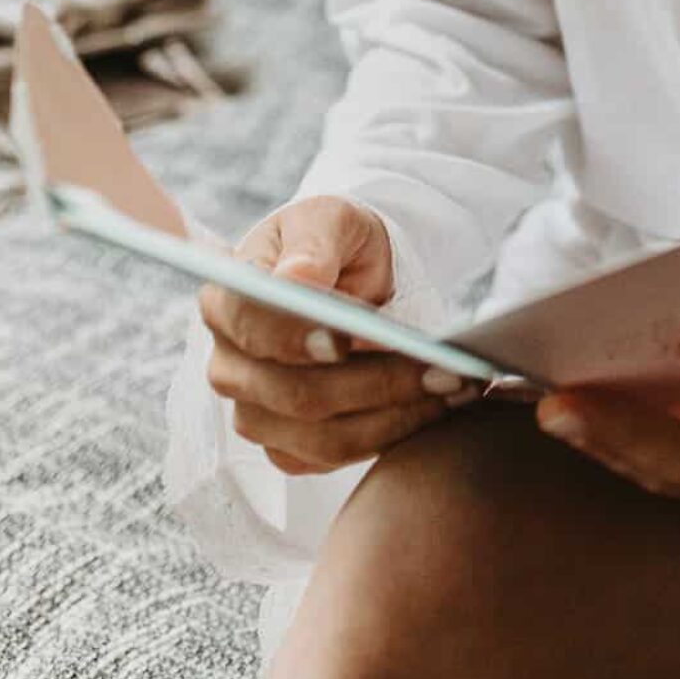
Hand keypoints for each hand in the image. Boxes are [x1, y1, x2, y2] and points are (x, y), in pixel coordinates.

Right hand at [198, 194, 482, 477]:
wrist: (350, 276)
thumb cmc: (333, 243)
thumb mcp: (329, 220)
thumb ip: (313, 246)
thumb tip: (296, 279)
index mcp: (225, 302)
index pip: (252, 326)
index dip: (295, 338)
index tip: (345, 340)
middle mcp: (230, 366)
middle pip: (297, 394)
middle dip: (376, 383)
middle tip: (442, 368)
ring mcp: (256, 414)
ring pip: (322, 437)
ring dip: (395, 417)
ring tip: (454, 387)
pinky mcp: (287, 447)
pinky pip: (336, 458)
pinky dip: (391, 436)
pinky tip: (436, 407)